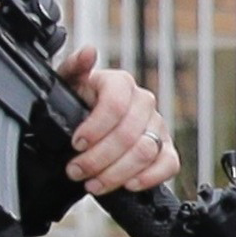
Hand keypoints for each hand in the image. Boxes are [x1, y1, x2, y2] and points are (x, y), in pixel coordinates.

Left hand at [60, 53, 179, 200]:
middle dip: (98, 158)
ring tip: (93, 183)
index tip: (76, 143)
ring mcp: (157, 126)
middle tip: (76, 171)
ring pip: (145, 152)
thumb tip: (88, 52)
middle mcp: (143, 103)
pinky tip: (129, 185)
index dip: (95, 127)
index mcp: (120, 84)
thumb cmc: (77, 104)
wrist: (88, 128)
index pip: (116, 104)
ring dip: (116, 173)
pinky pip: (169, 164)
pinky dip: (150, 177)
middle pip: (128, 134)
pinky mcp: (166, 148)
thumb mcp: (66, 86)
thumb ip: (73, 67)